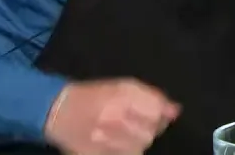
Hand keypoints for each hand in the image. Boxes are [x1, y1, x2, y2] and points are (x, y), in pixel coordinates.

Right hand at [43, 78, 180, 154]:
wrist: (59, 111)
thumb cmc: (95, 95)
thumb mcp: (123, 87)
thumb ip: (152, 97)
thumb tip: (175, 111)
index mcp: (121, 97)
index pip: (157, 111)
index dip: (159, 113)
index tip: (152, 113)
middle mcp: (114, 119)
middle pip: (150, 132)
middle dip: (147, 128)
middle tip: (134, 122)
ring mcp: (104, 140)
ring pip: (140, 148)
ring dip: (137, 141)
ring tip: (124, 133)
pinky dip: (125, 151)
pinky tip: (116, 143)